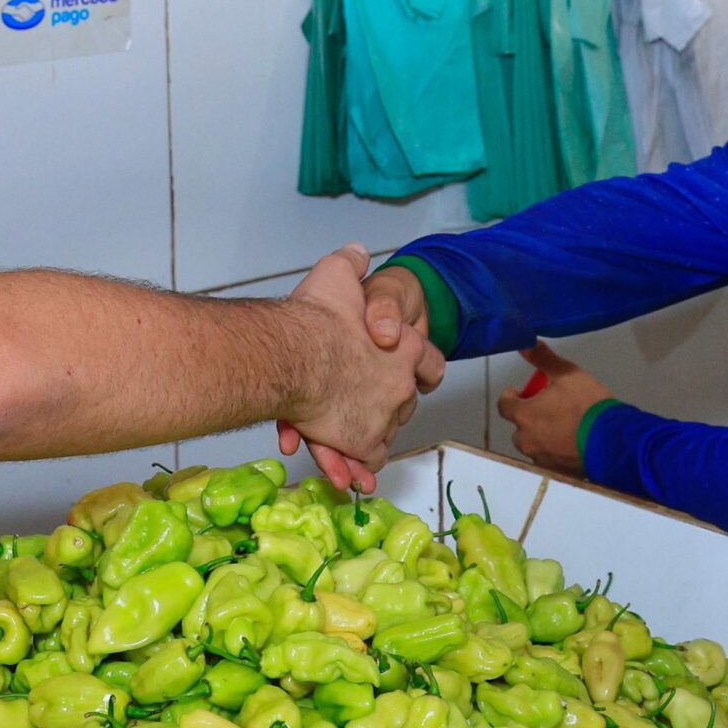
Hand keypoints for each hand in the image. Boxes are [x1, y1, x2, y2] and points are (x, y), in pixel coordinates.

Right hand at [278, 244, 444, 490]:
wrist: (297, 352)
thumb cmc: (316, 316)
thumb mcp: (337, 273)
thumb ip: (350, 263)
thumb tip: (358, 252)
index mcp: (407, 346)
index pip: (430, 364)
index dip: (423, 371)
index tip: (418, 378)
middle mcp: (402, 384)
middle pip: (401, 404)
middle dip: (383, 411)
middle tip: (365, 415)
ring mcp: (384, 414)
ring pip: (380, 435)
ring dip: (366, 447)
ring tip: (355, 465)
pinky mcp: (362, 440)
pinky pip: (363, 458)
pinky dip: (354, 466)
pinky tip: (346, 475)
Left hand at [495, 343, 609, 476]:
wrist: (614, 441)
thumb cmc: (587, 404)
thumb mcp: (568, 374)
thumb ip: (543, 359)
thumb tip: (524, 343)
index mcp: (525, 416)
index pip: (504, 405)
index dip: (510, 396)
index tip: (521, 391)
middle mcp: (527, 440)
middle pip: (519, 428)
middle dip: (528, 418)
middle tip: (547, 408)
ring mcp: (542, 459)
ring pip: (534, 445)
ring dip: (541, 435)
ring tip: (562, 427)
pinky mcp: (559, 472)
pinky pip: (550, 459)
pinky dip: (556, 451)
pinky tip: (572, 444)